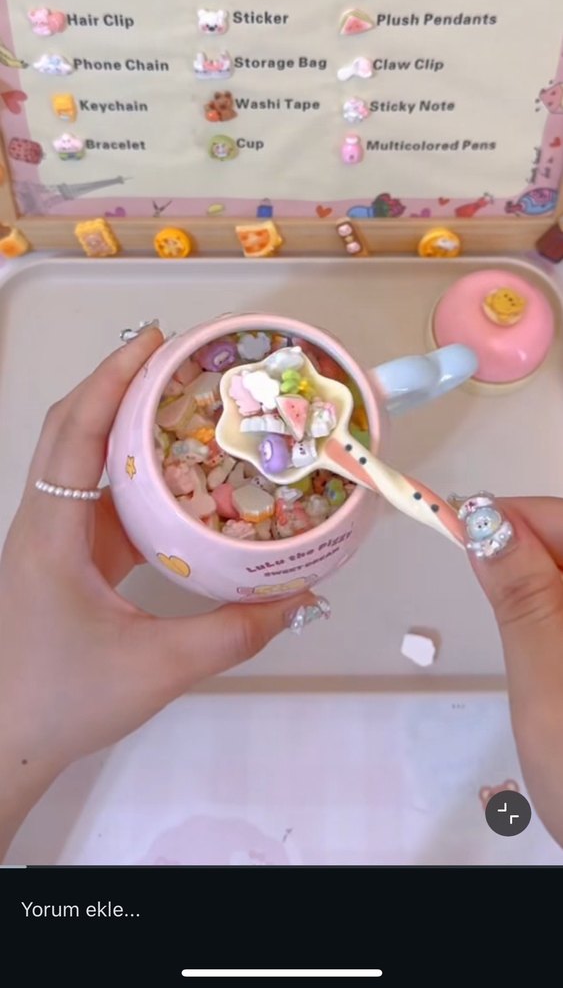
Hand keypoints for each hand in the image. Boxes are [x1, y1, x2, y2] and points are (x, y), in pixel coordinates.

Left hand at [0, 326, 326, 859]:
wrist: (6, 743)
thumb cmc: (63, 702)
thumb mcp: (158, 669)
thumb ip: (233, 633)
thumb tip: (297, 598)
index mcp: (52, 533)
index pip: (76, 433)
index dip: (112, 380)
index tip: (156, 343)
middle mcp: (44, 523)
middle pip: (70, 428)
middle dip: (117, 383)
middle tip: (173, 356)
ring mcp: (50, 539)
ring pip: (78, 458)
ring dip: (120, 422)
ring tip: (177, 400)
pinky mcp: (63, 558)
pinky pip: (94, 496)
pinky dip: (128, 471)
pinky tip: (172, 475)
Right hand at [462, 494, 562, 847]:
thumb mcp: (548, 676)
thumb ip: (521, 591)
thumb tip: (488, 519)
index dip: (518, 515)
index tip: (465, 528)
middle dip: (534, 552)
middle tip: (493, 587)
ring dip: (549, 588)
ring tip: (534, 643)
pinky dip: (561, 618)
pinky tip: (557, 659)